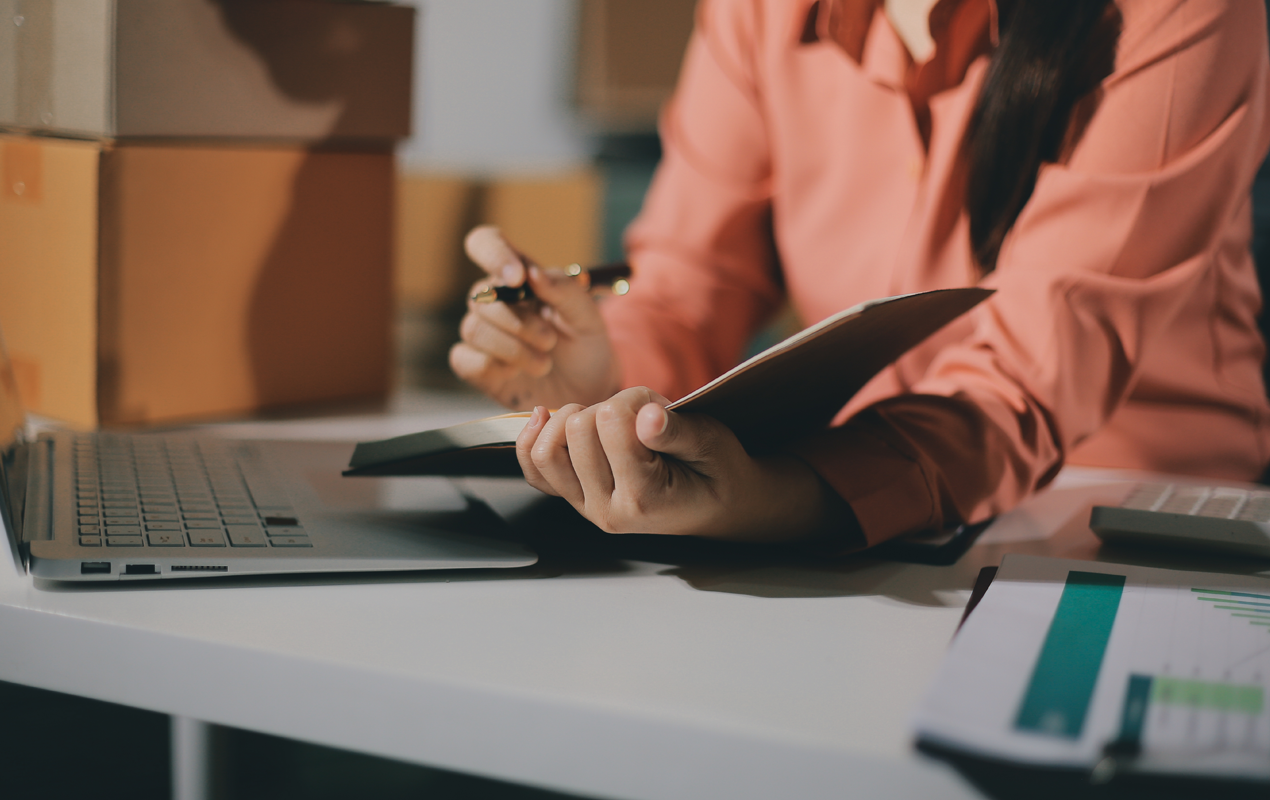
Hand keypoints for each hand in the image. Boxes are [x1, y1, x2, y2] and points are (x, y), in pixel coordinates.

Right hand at [450, 226, 620, 409]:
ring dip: (512, 349)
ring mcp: (484, 334)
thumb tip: (532, 273)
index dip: (493, 254)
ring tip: (544, 364)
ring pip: (474, 329)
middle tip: (550, 341)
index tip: (517, 278)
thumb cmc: (586, 345)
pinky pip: (464, 360)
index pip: (486, 243)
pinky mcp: (477, 367)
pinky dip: (493, 368)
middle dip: (518, 322)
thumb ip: (565, 290)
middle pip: (480, 296)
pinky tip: (516, 374)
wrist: (588, 390)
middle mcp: (496, 301)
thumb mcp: (588, 316)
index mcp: (520, 277)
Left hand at [515, 387, 843, 541]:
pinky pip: (534, 468)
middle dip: (609, 407)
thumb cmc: (717, 472)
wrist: (718, 505)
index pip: (612, 422)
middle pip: (576, 430)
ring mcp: (587, 507)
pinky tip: (548, 418)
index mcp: (644, 498)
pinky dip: (536, 437)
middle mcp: (608, 509)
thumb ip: (677, 432)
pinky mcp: (574, 498)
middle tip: (640, 419)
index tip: (658, 408)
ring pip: (547, 448)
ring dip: (574, 419)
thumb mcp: (713, 444)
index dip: (635, 399)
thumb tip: (646, 416)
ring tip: (610, 422)